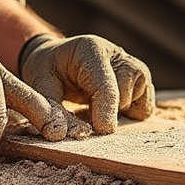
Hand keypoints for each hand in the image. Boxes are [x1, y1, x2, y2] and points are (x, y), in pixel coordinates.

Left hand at [20, 34, 154, 133]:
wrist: (60, 59)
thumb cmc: (49, 70)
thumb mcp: (40, 85)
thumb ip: (51, 110)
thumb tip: (60, 135)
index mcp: (91, 49)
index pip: (105, 84)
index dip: (105, 111)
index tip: (102, 132)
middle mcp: (118, 55)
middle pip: (124, 95)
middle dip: (106, 114)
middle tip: (83, 118)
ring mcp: (134, 67)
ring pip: (138, 102)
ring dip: (118, 114)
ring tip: (92, 108)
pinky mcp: (142, 82)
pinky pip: (145, 108)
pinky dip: (130, 115)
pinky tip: (109, 109)